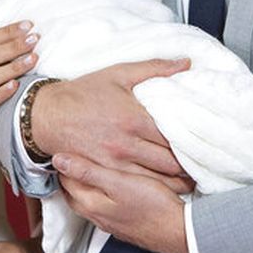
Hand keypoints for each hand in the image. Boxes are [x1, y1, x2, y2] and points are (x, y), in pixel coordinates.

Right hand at [33, 59, 191, 190]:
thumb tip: (186, 62)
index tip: (205, 144)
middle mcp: (127, 144)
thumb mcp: (119, 74)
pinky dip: (154, 189)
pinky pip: (136, 187)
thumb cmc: (83, 93)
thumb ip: (155, 68)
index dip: (193, 143)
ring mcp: (115, 162)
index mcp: (135, 118)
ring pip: (156, 180)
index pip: (174, 137)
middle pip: (170, 162)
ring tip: (190, 181)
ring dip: (176, 182)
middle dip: (189, 166)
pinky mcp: (104, 173)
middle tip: (203, 166)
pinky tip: (165, 189)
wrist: (47, 115)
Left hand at [54, 154, 187, 252]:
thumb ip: (88, 171)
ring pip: (89, 200)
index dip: (64, 163)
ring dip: (86, 184)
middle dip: (71, 175)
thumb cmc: (152, 204)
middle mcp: (97, 216)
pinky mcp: (125, 223)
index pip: (66, 182)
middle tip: (73, 155)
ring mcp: (111, 222)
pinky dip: (101, 193)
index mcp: (91, 204)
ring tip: (89, 166)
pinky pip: (104, 206)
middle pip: (75, 193)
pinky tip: (111, 185)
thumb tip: (59, 159)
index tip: (65, 147)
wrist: (179, 231)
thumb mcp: (118, 182)